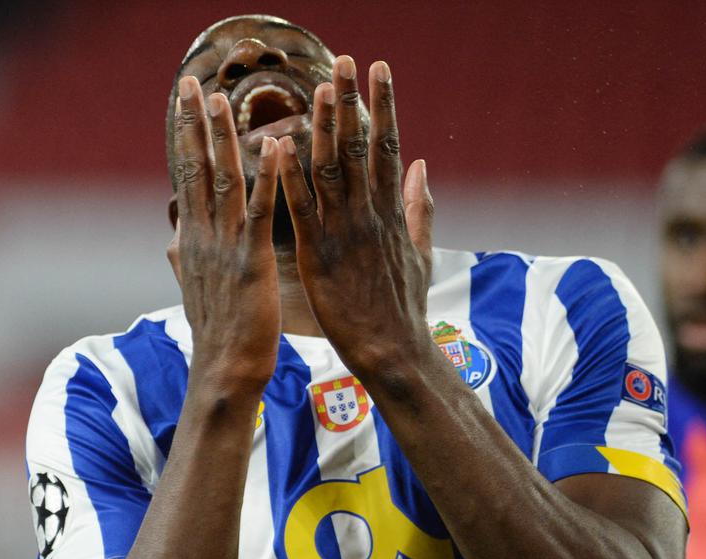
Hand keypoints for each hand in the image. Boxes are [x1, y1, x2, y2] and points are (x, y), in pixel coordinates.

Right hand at [171, 75, 282, 394]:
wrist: (226, 374)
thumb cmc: (220, 336)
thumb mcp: (196, 289)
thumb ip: (185, 259)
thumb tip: (171, 241)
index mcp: (195, 241)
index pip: (187, 178)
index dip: (185, 138)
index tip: (183, 102)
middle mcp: (204, 237)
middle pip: (195, 169)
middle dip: (192, 123)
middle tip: (191, 82)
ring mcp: (226, 248)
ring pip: (222, 181)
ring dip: (223, 139)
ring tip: (221, 100)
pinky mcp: (252, 262)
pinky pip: (260, 213)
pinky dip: (265, 179)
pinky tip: (272, 148)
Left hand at [274, 56, 435, 379]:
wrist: (394, 351)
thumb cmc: (403, 307)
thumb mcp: (420, 252)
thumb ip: (420, 207)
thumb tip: (424, 166)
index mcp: (392, 212)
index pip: (389, 146)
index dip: (384, 105)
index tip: (380, 70)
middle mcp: (370, 214)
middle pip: (361, 147)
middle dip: (354, 101)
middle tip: (348, 60)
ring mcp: (345, 233)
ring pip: (332, 169)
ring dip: (324, 126)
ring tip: (320, 87)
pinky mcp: (319, 255)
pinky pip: (302, 209)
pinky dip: (291, 177)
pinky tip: (281, 146)